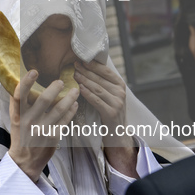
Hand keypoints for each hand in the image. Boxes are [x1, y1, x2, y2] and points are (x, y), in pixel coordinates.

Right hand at [8, 70, 78, 182]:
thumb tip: (22, 80)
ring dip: (69, 98)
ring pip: (59, 109)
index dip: (26, 82)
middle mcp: (28, 122)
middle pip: (43, 100)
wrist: (25, 160)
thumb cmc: (20, 134)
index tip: (34, 71)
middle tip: (61, 81)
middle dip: (55, 88)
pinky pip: (65, 120)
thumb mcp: (15, 119)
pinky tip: (74, 104)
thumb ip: (18, 103)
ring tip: (75, 90)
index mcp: (17, 115)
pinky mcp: (53, 137)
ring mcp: (41, 130)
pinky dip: (71, 110)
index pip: (19, 96)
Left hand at [74, 61, 138, 176]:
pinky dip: (87, 94)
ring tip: (73, 75)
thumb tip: (86, 68)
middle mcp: (121, 92)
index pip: (106, 70)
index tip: (81, 59)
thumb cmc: (110, 111)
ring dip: (84, 80)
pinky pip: (97, 100)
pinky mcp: (111, 113)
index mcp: (120, 84)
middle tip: (74, 66)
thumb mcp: (110, 95)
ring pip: (97, 88)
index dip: (93, 64)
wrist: (118, 134)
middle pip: (100, 78)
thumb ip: (103, 83)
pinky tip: (79, 88)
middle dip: (85, 71)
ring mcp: (117, 102)